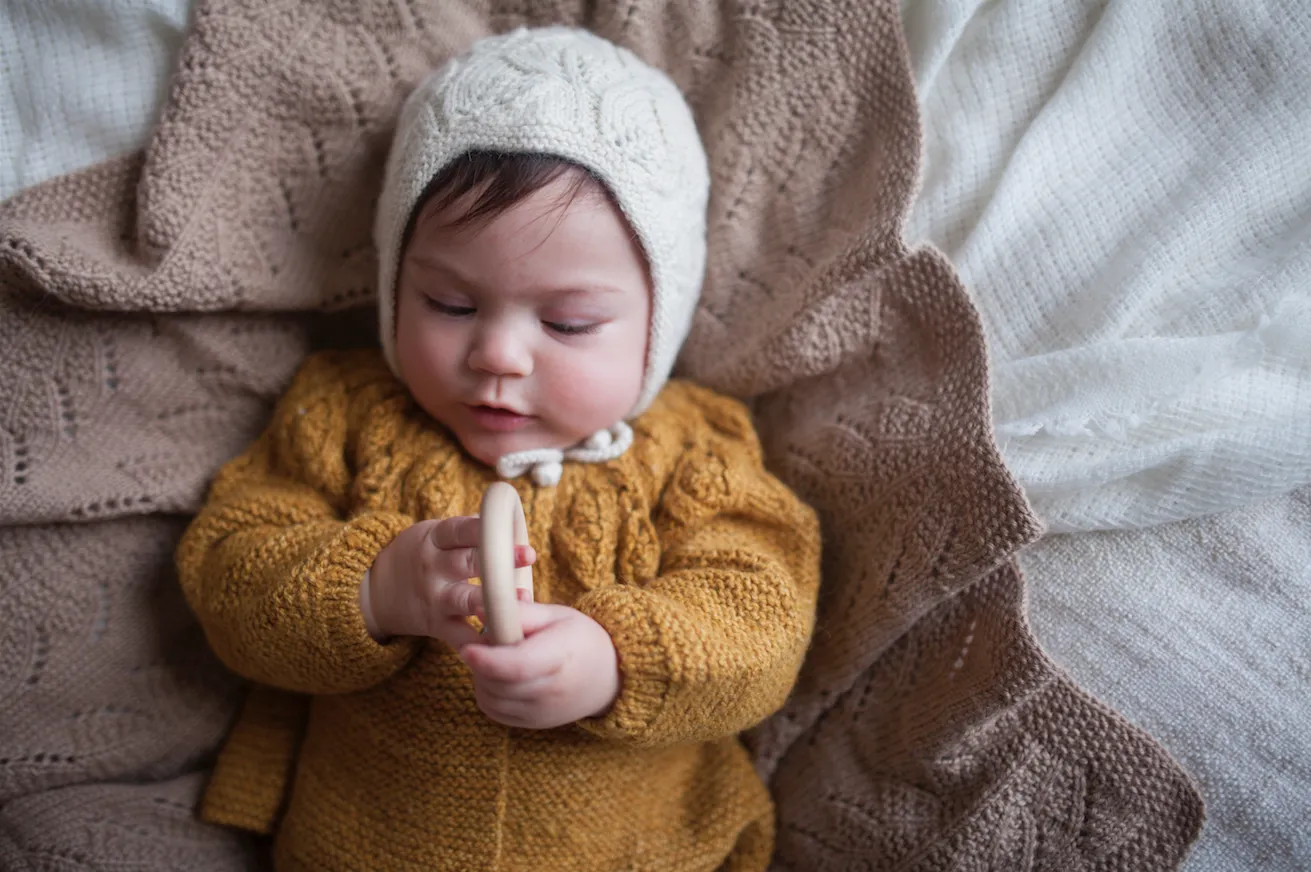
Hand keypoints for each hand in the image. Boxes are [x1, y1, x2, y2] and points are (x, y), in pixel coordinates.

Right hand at [360, 516, 534, 649]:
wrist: (377, 588)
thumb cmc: (424, 554)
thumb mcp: (436, 534)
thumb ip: (470, 531)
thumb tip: (512, 524)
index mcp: (435, 539)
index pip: (461, 530)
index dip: (486, 528)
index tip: (511, 525)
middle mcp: (433, 567)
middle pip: (467, 561)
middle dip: (498, 559)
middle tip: (529, 555)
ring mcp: (434, 597)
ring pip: (464, 600)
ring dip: (493, 601)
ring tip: (521, 601)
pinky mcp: (436, 625)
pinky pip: (460, 636)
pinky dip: (481, 642)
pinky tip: (504, 642)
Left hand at [459, 603, 619, 729]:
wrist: (608, 676)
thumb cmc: (580, 639)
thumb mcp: (557, 615)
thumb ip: (521, 612)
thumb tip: (482, 606)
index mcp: (560, 656)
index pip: (518, 666)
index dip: (488, 659)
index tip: (469, 648)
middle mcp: (551, 690)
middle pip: (499, 683)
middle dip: (481, 663)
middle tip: (487, 642)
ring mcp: (541, 711)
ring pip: (491, 699)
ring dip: (482, 678)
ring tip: (496, 658)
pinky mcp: (533, 723)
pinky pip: (495, 712)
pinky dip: (488, 694)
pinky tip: (499, 677)